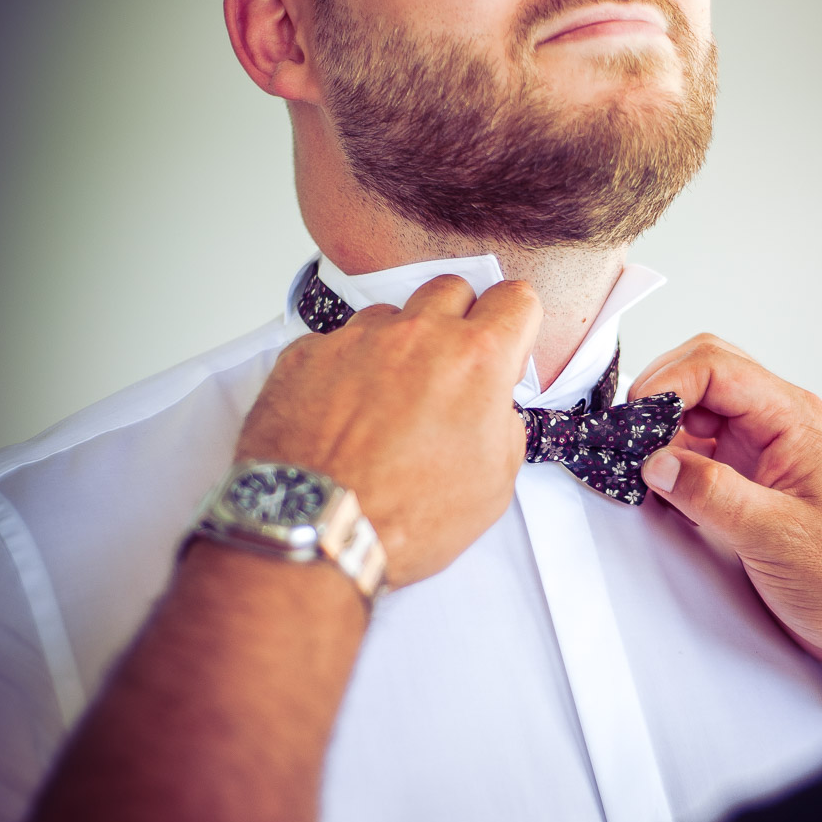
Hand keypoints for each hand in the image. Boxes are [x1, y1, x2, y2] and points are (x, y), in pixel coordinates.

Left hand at [237, 276, 540, 588]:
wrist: (318, 531)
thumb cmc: (402, 518)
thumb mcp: (493, 485)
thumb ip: (503, 425)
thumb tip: (491, 406)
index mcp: (475, 361)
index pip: (515, 299)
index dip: (515, 322)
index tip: (506, 339)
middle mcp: (416, 336)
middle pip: (451, 289)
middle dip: (457, 321)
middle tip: (448, 369)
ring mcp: (357, 340)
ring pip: (390, 315)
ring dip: (397, 345)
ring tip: (388, 400)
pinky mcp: (306, 354)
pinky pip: (335, 343)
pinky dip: (345, 368)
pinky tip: (343, 413)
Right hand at [630, 335, 821, 682]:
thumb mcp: (778, 538)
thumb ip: (715, 495)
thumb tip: (657, 462)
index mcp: (796, 420)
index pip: (718, 368)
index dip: (668, 382)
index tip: (632, 418)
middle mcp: (778, 425)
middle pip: (705, 374)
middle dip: (659, 395)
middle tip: (626, 436)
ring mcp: (762, 450)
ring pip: (697, 410)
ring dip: (661, 429)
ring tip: (634, 464)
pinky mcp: (748, 478)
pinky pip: (698, 450)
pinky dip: (669, 460)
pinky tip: (657, 487)